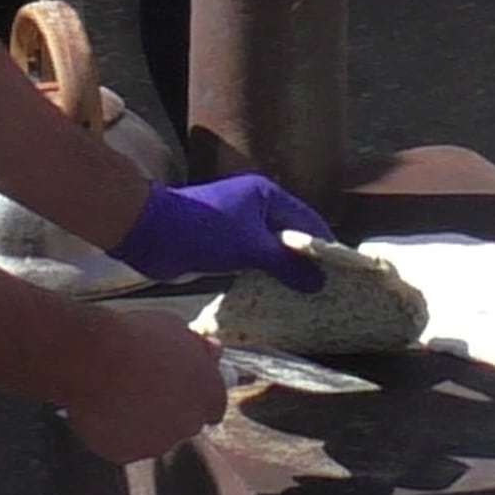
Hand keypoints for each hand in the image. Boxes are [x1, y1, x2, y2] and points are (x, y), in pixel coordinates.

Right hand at [63, 310, 229, 463]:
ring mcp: (157, 443)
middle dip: (169, 410)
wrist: (93, 359)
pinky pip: (122, 443)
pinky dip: (115, 431)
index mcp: (208, 393)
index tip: (179, 384)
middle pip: (184, 423)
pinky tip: (103, 407)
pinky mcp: (125, 454)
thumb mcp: (174, 328)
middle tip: (144, 386)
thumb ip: (195, 347)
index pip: (213, 406)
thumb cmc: (134, 337)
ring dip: (142, 421)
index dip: (195, 395)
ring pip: (152, 436)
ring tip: (117, 392)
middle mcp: (189, 424)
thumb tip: (209, 350)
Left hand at [116, 172, 334, 289]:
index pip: (308, 221)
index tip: (345, 272)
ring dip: (287, 273)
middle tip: (330, 291)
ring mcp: (239, 228)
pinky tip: (278, 298)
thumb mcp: (249, 247)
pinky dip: (266, 278)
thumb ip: (285, 265)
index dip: (327, 246)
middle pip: (291, 237)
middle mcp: (256, 208)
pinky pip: (254, 263)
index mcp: (267, 195)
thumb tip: (318, 283)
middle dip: (308, 263)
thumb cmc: (201, 230)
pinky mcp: (224, 247)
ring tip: (309, 299)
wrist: (149, 233)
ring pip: (273, 252)